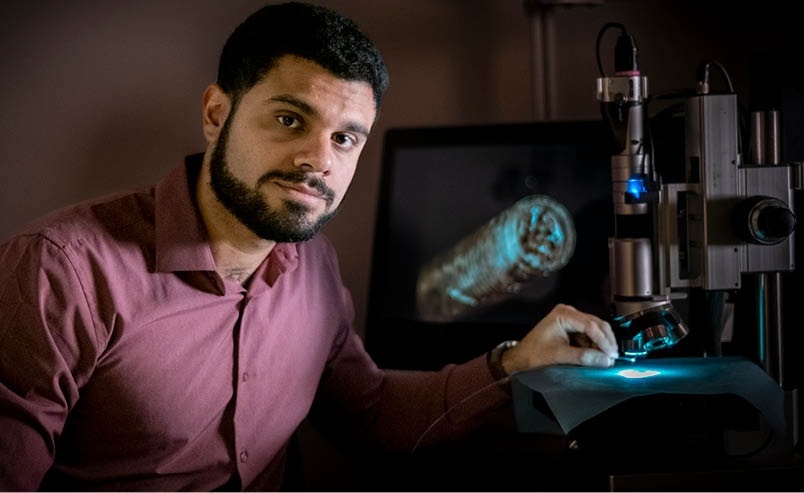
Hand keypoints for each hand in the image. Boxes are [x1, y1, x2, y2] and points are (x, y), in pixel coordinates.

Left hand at [502, 303, 618, 372]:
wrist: (521, 357)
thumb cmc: (533, 352)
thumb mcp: (559, 355)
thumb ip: (582, 357)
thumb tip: (603, 359)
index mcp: (563, 314)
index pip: (590, 324)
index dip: (603, 340)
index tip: (610, 353)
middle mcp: (568, 314)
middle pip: (596, 324)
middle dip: (606, 341)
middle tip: (612, 356)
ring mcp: (571, 321)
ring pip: (595, 330)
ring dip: (602, 344)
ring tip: (606, 358)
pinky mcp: (573, 330)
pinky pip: (590, 336)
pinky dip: (596, 346)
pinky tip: (598, 355)